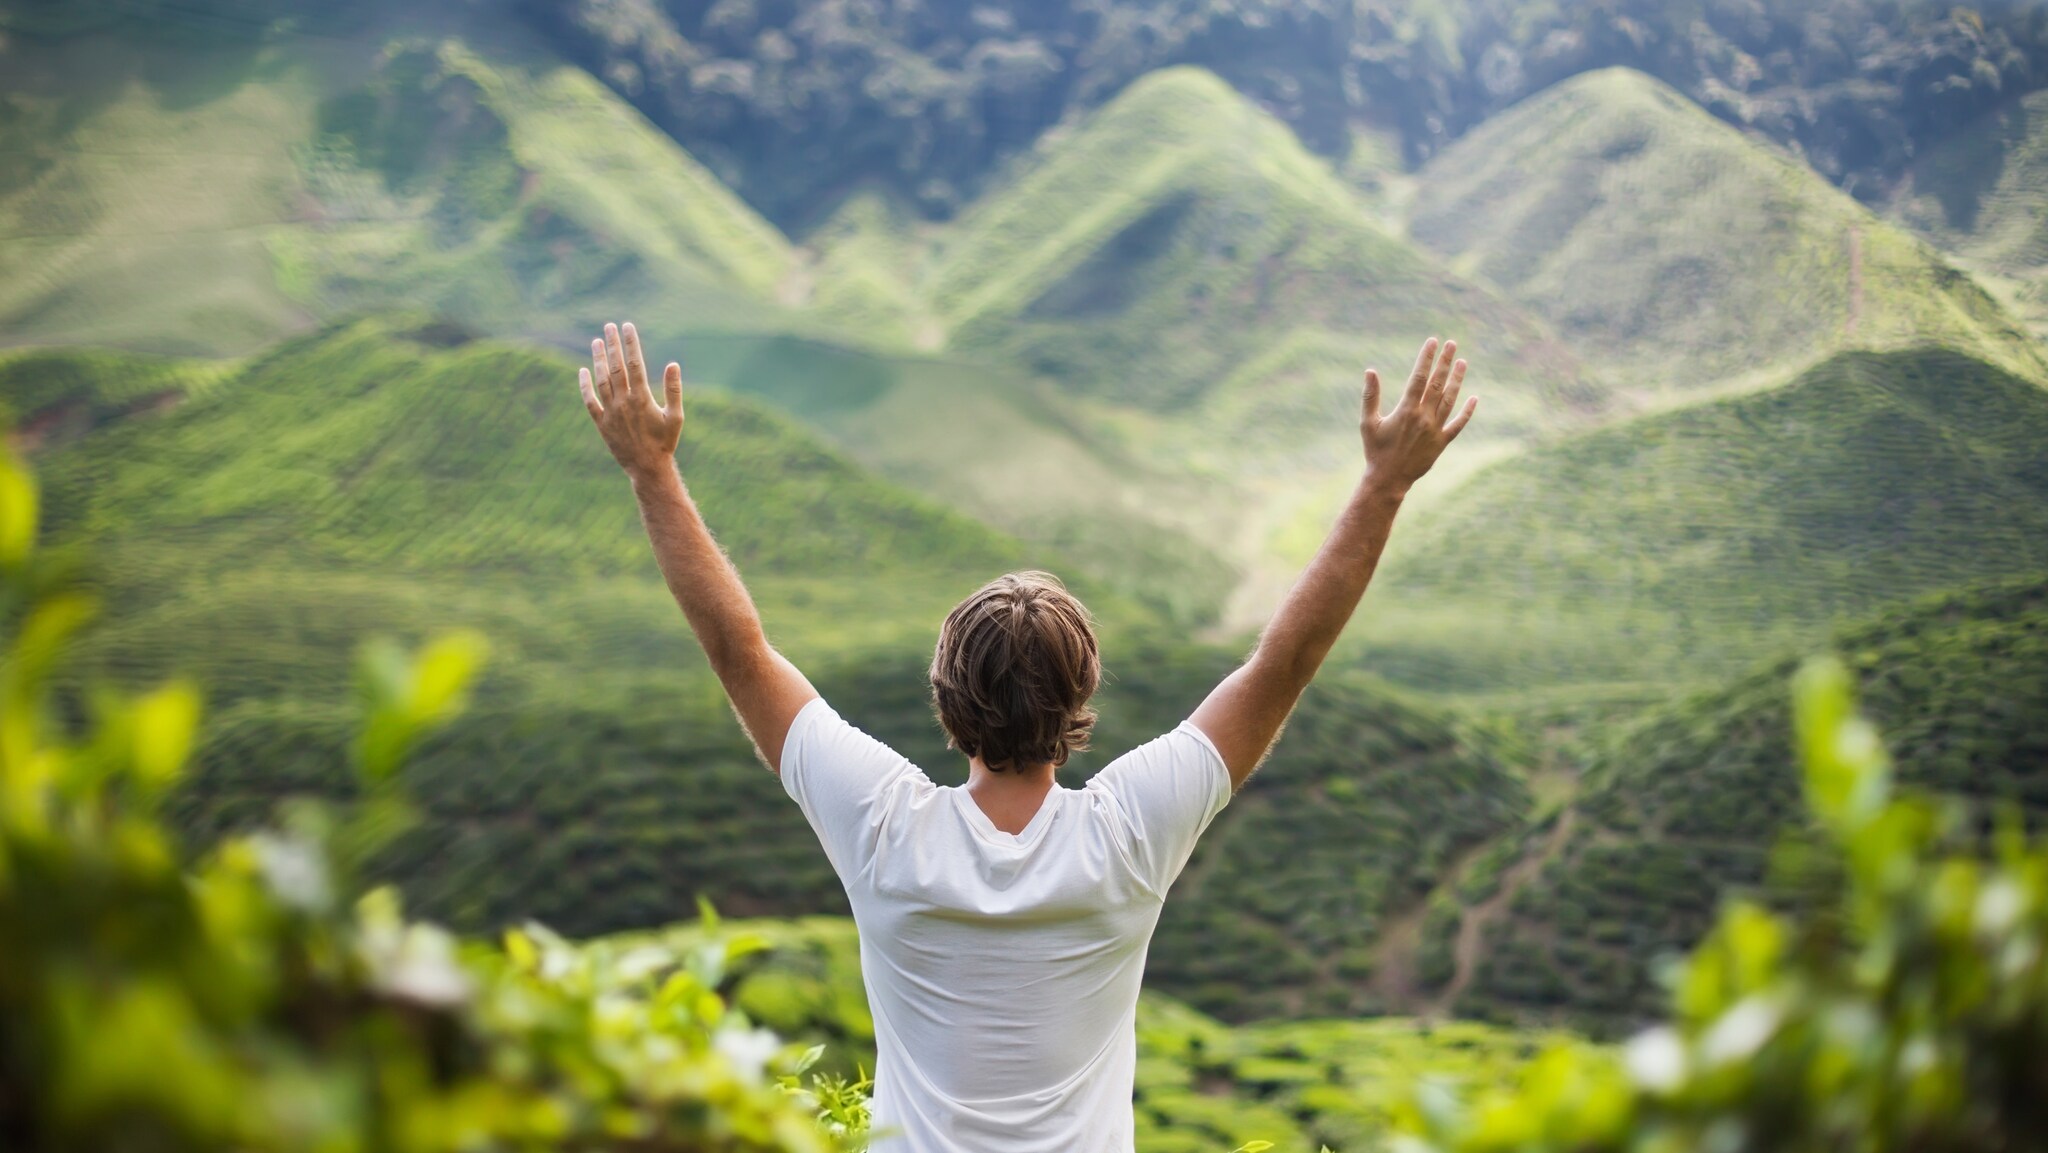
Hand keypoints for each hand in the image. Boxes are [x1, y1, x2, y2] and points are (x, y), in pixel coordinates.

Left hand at [579, 322, 683, 480]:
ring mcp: (610, 412)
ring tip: (596, 341)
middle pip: (616, 367)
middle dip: (612, 344)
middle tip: (609, 326)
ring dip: (598, 359)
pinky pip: (589, 401)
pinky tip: (583, 370)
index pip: (635, 364)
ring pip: (601, 380)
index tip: (628, 327)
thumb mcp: (676, 417)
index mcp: (642, 399)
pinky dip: (585, 386)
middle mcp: (623, 403)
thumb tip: (673, 364)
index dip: (631, 343)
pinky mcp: (601, 423)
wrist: (647, 468)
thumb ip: (674, 390)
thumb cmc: (665, 442)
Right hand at [1361, 337, 1477, 492]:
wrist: (1388, 479)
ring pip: (1450, 400)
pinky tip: (1474, 398)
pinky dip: (1467, 412)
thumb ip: (1370, 396)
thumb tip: (1370, 371)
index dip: (1426, 358)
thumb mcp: (1368, 423)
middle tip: (1452, 344)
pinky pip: (1458, 425)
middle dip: (1445, 362)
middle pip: (1437, 384)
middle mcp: (1423, 418)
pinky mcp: (1442, 443)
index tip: (1433, 342)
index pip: (1419, 378)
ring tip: (1463, 362)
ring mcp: (1435, 430)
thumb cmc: (1375, 450)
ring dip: (1457, 380)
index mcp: (1406, 411)